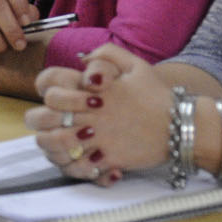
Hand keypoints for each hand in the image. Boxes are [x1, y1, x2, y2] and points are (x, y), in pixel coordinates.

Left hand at [23, 44, 170, 183]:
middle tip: (46, 122)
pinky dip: (72, 166)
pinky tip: (75, 160)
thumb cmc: (157, 96)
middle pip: (43, 116)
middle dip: (39, 119)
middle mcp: (92, 112)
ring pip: (54, 144)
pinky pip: (77, 166)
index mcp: (94, 88)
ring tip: (56, 142)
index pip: (51, 83)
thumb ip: (106, 54)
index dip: (44, 87)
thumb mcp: (136, 64)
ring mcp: (98, 137)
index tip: (49, 93)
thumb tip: (82, 60)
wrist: (182, 127)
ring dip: (50, 144)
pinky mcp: (108, 159)